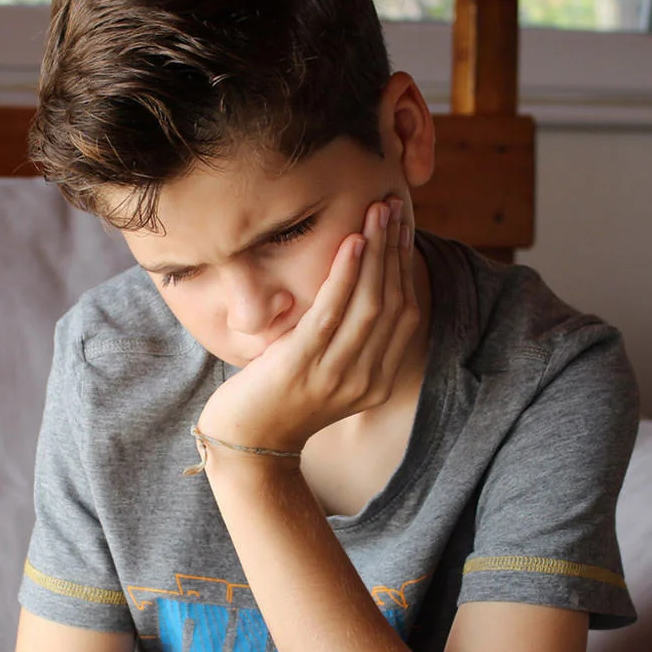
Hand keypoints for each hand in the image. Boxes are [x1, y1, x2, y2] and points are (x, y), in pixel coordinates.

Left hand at [195, 195, 418, 454]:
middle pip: (393, 303)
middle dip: (394, 250)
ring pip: (369, 304)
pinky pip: (331, 314)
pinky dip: (344, 276)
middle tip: (391, 206)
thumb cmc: (279, 399)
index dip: (405, 267)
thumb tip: (358, 286)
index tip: (402, 227)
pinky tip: (350, 243)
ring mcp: (335, 376)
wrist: (245, 445)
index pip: (405, 314)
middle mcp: (364, 379)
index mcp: (376, 381)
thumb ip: (347, 340)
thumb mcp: (325, 371)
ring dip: (376, 253)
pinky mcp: (302, 367)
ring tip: (376, 213)